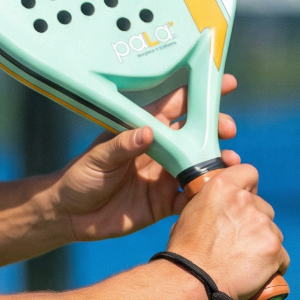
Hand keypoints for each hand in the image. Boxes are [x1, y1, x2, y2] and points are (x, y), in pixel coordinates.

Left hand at [51, 74, 239, 241]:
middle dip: (215, 129)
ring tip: (230, 163)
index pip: (176, 106)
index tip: (227, 84)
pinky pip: (189, 198)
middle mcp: (158, 151)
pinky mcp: (163, 203)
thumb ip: (122, 146)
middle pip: (195, 135)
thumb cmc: (79, 177)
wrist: (69, 215)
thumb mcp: (97, 158)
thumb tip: (148, 132)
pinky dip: (204, 195)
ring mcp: (162, 176)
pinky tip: (216, 193)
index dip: (200, 94)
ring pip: (198, 165)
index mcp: (142, 130)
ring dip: (216, 163)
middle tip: (228, 130)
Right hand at [167, 162, 288, 299]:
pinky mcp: (273, 247)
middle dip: (254, 224)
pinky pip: (281, 256)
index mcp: (222, 187)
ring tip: (242, 261)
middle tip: (236, 242)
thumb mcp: (189, 215)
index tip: (243, 203)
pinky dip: (271, 265)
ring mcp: (262, 224)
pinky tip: (254, 272)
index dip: (248, 188)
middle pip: (263, 208)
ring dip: (262, 244)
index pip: (249, 172)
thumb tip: (220, 211)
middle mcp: (245, 201)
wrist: (190, 281)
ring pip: (272, 232)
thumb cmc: (185, 252)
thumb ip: (210, 205)